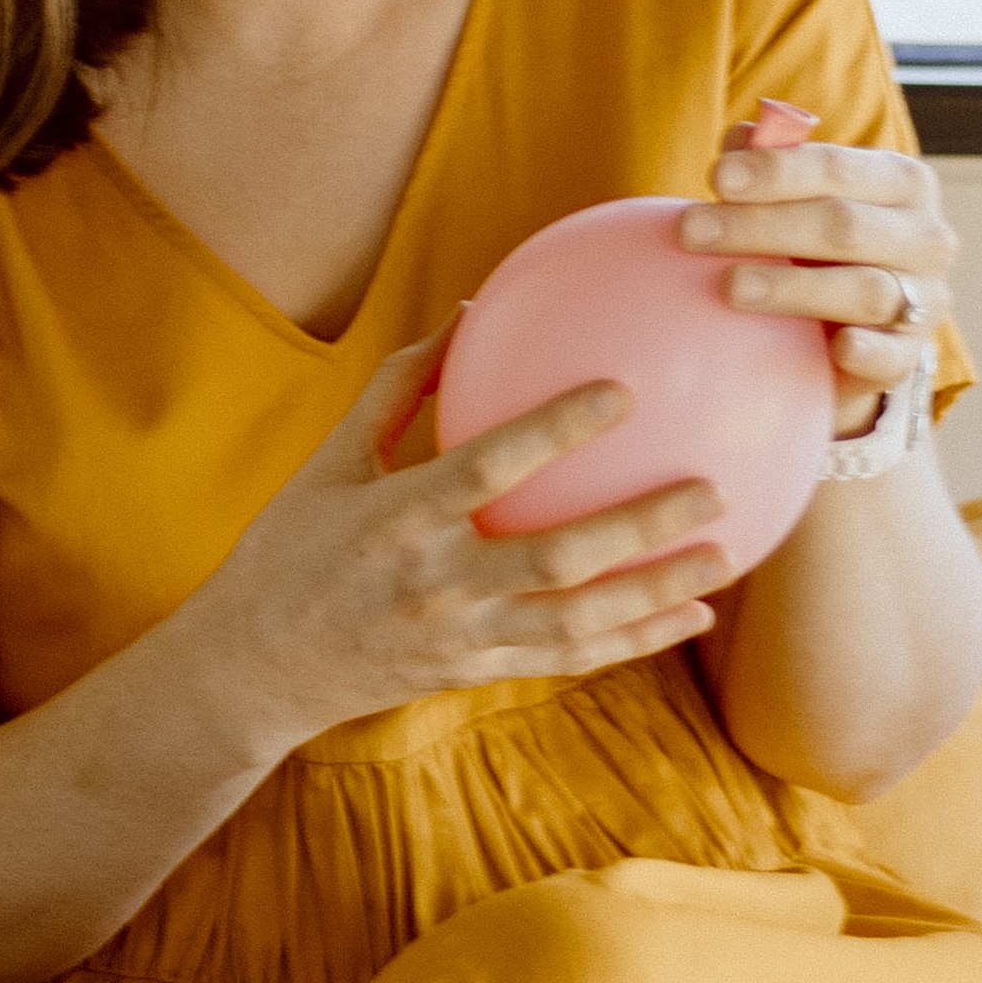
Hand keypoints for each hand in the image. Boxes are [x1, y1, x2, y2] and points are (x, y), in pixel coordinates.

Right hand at [191, 329, 726, 742]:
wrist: (256, 668)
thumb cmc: (292, 546)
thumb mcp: (329, 461)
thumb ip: (398, 388)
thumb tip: (470, 310)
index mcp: (396, 518)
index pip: (488, 466)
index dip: (557, 428)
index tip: (623, 387)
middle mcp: (436, 583)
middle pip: (555, 556)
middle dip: (638, 524)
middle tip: (710, 485)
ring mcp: (462, 638)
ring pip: (578, 620)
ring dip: (656, 590)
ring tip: (726, 555)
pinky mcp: (478, 672)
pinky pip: (571, 658)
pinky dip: (636, 640)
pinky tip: (692, 617)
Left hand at [678, 117, 952, 442]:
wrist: (856, 326)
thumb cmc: (821, 244)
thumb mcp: (801, 198)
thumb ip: (773, 165)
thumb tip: (741, 137)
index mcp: (903, 182)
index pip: (838, 168)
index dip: (776, 171)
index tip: (716, 178)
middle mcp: (927, 237)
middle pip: (843, 226)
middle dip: (762, 226)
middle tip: (691, 232)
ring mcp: (926, 299)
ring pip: (865, 290)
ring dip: (794, 287)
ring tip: (729, 286)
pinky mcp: (910, 356)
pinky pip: (892, 355)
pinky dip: (867, 351)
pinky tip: (835, 347)